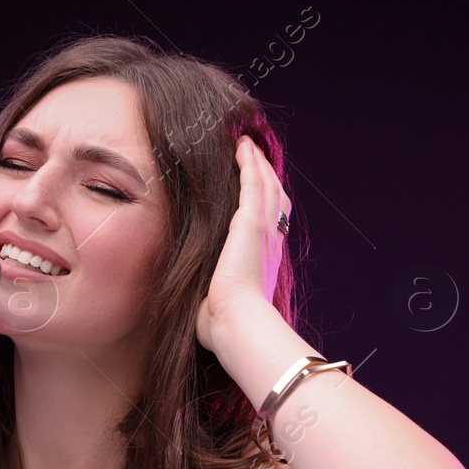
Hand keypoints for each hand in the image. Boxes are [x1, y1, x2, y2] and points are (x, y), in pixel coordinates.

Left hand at [195, 136, 289, 353]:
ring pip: (266, 185)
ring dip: (258, 163)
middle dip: (266, 175)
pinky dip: (250, 163)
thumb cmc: (225, 323)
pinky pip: (254, 182)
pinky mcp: (252, 222)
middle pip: (274, 198)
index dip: (267, 203)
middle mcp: (270, 242)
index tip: (259, 190)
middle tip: (256, 156)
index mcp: (265, 261)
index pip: (271, 223)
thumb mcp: (218, 306)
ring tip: (248, 145)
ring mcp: (264, 230)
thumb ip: (210, 300)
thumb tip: (194, 310)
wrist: (237, 321)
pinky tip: (242, 147)